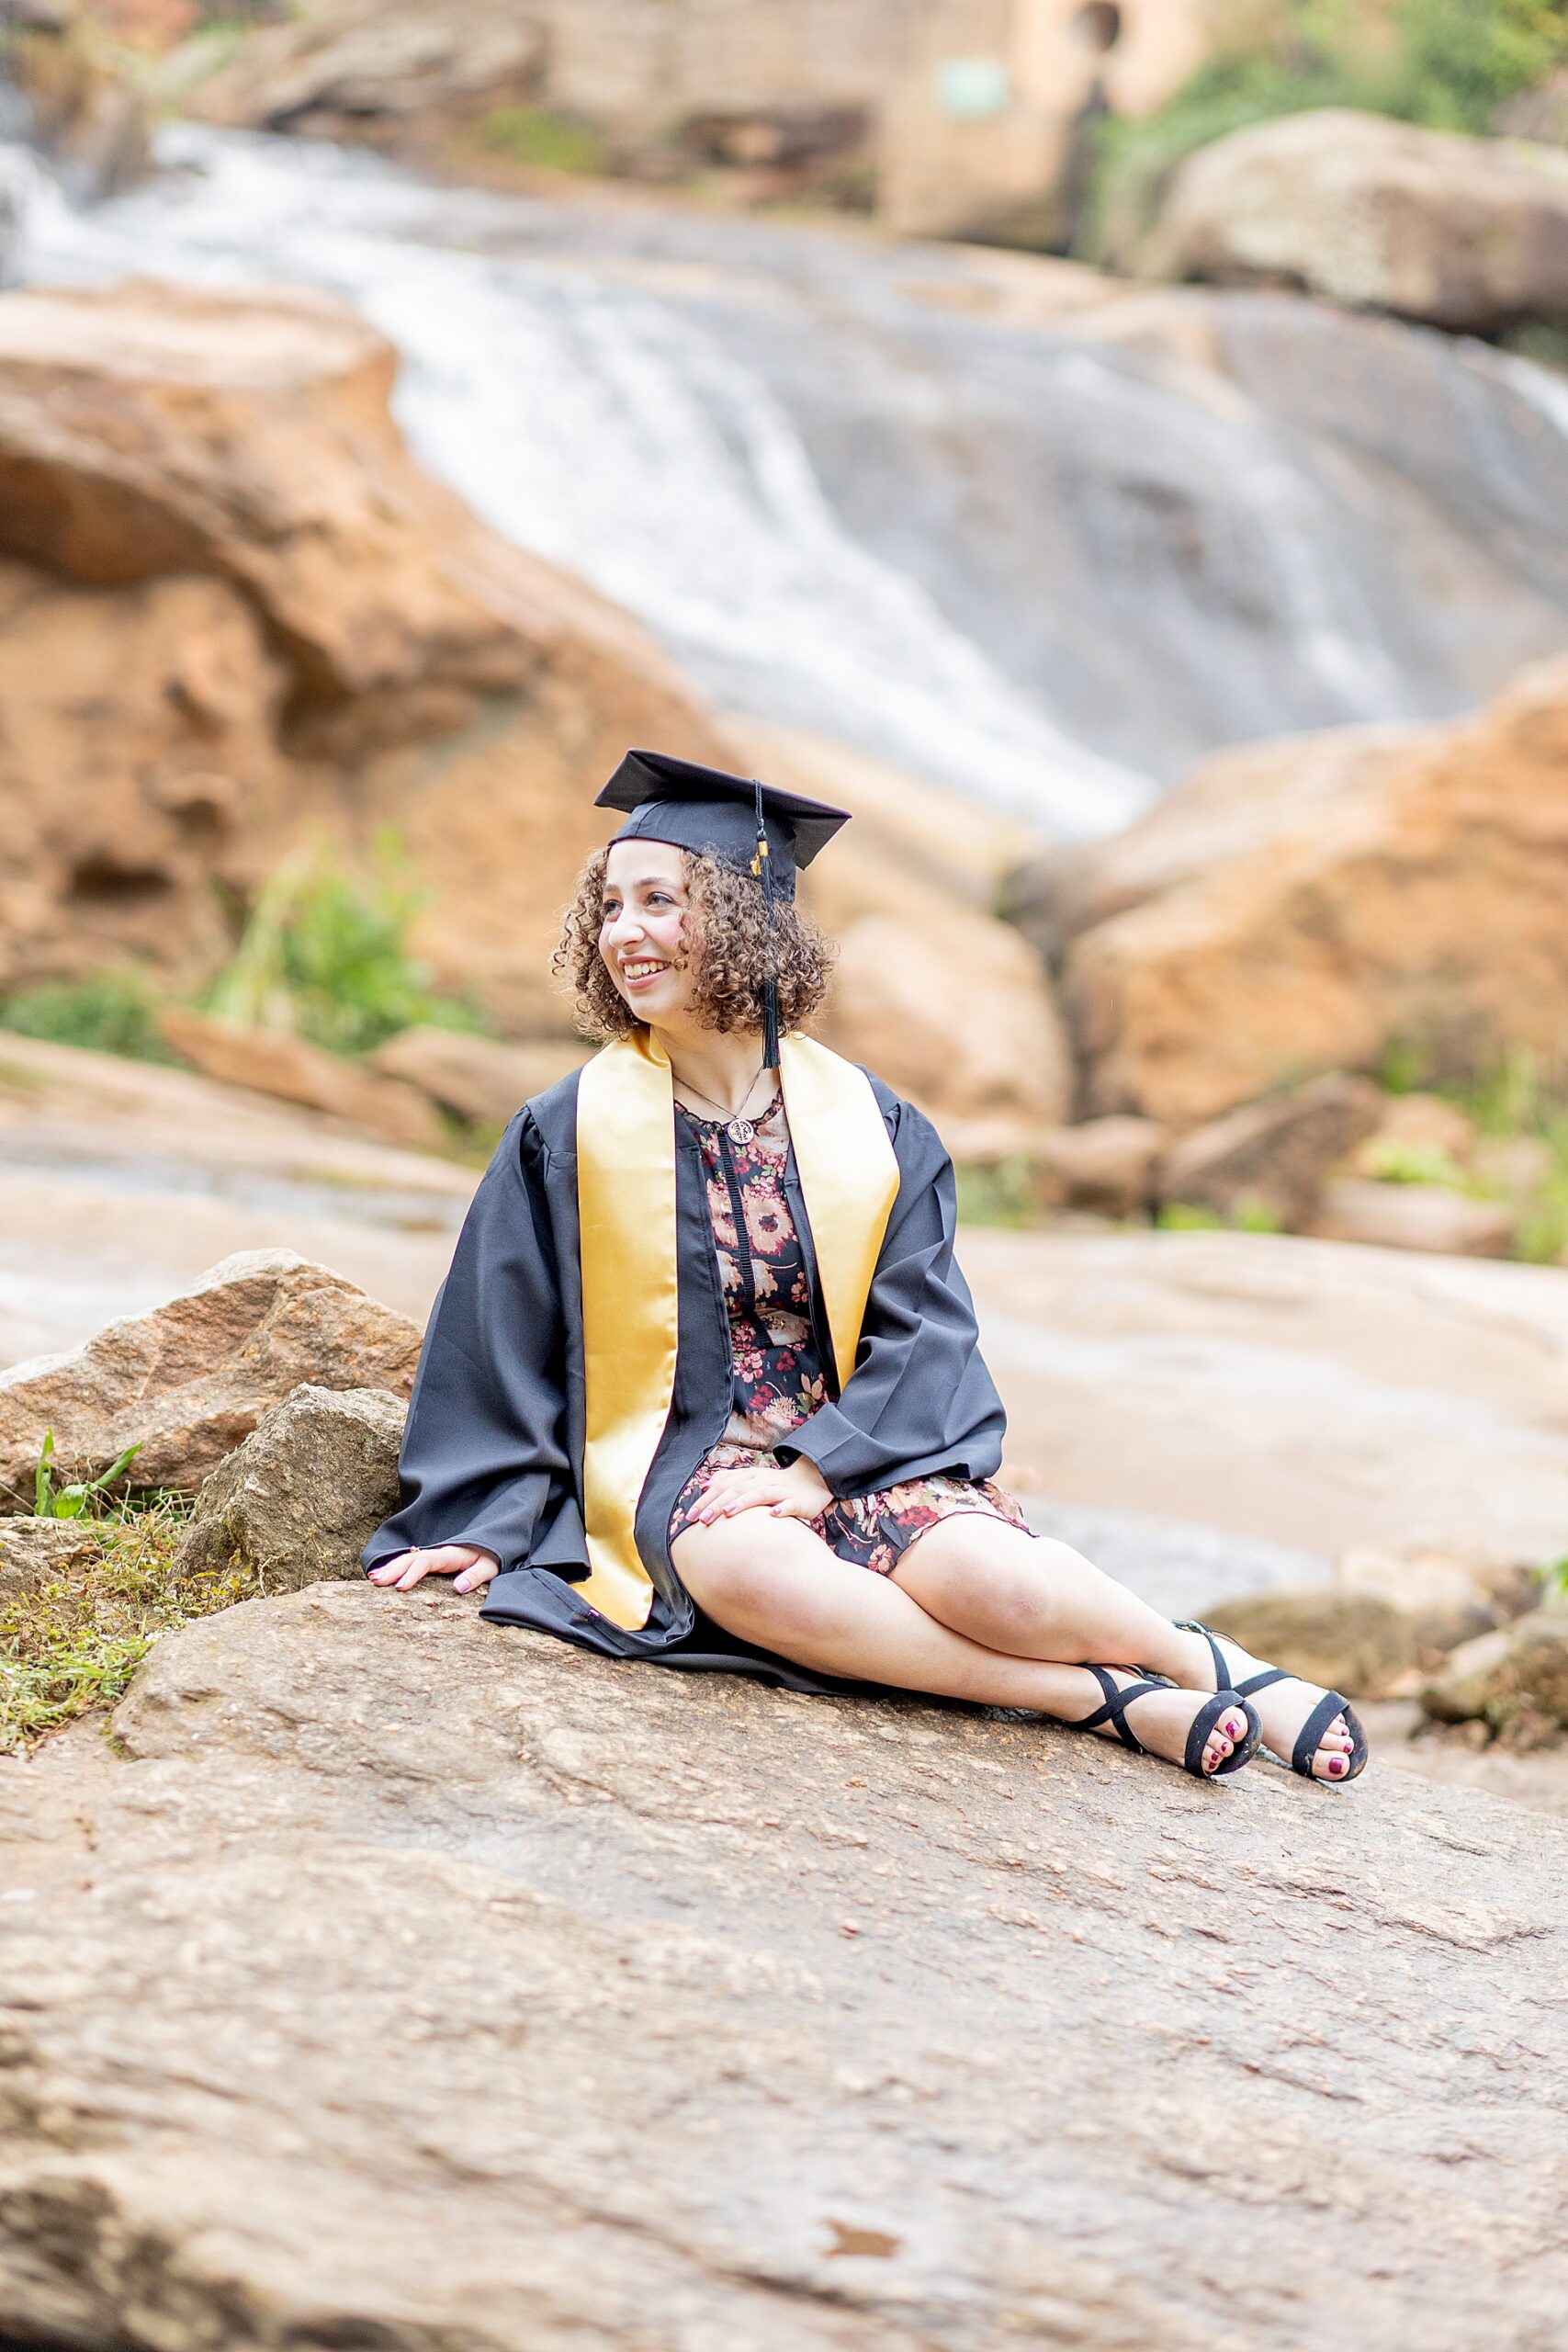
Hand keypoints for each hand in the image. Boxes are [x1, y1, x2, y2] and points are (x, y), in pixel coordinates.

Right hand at [367, 1543, 499, 1594]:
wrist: (494, 1548)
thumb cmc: (493, 1558)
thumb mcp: (490, 1567)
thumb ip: (476, 1576)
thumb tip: (457, 1588)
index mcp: (451, 1554)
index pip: (426, 1562)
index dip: (412, 1573)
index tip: (400, 1587)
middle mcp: (439, 1553)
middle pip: (411, 1559)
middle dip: (393, 1569)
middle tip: (375, 1583)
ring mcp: (435, 1557)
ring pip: (408, 1560)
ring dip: (391, 1568)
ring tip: (373, 1580)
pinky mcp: (433, 1563)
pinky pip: (412, 1564)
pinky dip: (396, 1568)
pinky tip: (383, 1576)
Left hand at [691, 1455, 832, 1525]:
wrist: (813, 1480)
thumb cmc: (777, 1485)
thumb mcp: (751, 1480)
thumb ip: (729, 1481)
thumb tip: (705, 1485)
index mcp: (750, 1476)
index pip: (723, 1486)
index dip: (706, 1499)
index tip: (690, 1516)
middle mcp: (763, 1480)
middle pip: (737, 1490)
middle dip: (718, 1504)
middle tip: (702, 1519)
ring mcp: (781, 1490)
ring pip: (760, 1494)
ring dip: (743, 1503)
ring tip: (727, 1513)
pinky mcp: (798, 1501)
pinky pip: (790, 1504)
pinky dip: (782, 1509)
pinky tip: (773, 1515)